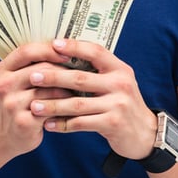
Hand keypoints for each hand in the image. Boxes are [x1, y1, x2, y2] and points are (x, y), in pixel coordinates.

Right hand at [0, 41, 76, 156]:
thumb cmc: (17, 103)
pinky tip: (73, 105)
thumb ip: (30, 66)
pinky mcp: (23, 122)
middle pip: (40, 69)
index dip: (49, 49)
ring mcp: (12, 104)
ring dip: (67, 88)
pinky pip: (51, 109)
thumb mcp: (14, 81)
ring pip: (48, 89)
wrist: (4, 136)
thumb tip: (64, 49)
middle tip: (81, 71)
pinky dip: (65, 106)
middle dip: (63, 69)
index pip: (26, 51)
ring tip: (79, 88)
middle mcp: (3, 86)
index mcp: (1, 70)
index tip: (68, 52)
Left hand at [28, 39, 157, 159]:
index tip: (53, 44)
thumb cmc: (122, 103)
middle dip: (53, 77)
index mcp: (119, 69)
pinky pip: (81, 123)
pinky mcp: (113, 124)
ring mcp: (118, 104)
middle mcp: (120, 84)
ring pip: (77, 104)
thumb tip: (64, 54)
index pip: (95, 52)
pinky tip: (48, 125)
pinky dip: (63, 124)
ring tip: (34, 106)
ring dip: (53, 105)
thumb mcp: (117, 82)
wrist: (145, 133)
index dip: (74, 47)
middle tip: (32, 76)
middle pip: (80, 78)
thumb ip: (97, 71)